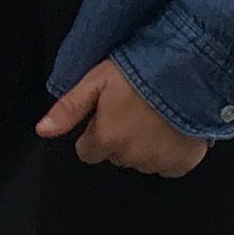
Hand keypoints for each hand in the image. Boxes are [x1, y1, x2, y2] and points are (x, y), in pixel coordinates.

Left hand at [37, 58, 205, 176]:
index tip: (108, 115)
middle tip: (134, 110)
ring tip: (155, 116)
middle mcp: (132, 157)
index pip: (87, 152)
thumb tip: (42, 130)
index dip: (95, 132)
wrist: (191, 68)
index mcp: (107, 138)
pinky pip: (169, 166)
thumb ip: (69, 109)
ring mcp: (160, 162)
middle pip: (115, 156)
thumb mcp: (97, 80)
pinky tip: (172, 129)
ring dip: (145, 145)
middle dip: (120, 138)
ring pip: (142, 161)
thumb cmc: (141, 69)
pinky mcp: (185, 162)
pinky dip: (169, 152)